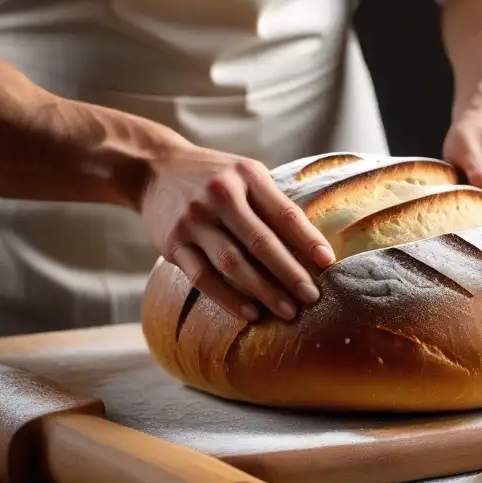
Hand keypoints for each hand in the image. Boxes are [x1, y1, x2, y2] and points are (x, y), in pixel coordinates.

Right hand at [139, 144, 335, 321]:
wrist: (154, 170)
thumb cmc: (215, 177)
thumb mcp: (246, 174)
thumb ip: (273, 203)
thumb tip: (313, 246)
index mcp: (247, 177)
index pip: (283, 212)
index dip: (307, 239)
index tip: (327, 262)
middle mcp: (220, 196)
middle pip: (260, 241)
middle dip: (289, 272)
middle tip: (312, 297)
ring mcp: (193, 221)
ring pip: (232, 263)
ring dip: (263, 291)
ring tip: (288, 311)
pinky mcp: (172, 244)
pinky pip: (203, 277)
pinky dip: (228, 297)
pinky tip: (250, 313)